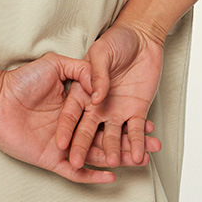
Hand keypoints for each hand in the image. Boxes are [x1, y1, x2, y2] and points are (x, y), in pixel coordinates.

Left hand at [0, 52, 158, 183]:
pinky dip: (92, 175)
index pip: (107, 116)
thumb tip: (99, 79)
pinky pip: (76, 172)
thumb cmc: (21, 80)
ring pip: (96, 155)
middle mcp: (73, 127)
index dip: (127, 120)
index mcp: (75, 106)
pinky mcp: (52, 159)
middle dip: (131, 142)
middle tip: (154, 145)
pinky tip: (111, 176)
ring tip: (140, 161)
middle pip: (108, 138)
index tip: (148, 121)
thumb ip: (79, 70)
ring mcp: (64, 145)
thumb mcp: (55, 65)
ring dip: (118, 159)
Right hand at [55, 20, 164, 169]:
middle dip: (82, 147)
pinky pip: (135, 130)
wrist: (142, 38)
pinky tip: (138, 156)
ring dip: (112, 149)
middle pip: (88, 130)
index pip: (71, 114)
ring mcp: (116, 111)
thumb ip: (95, 73)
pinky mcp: (136, 111)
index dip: (65, 129)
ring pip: (113, 135)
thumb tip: (96, 97)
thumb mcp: (101, 52)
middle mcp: (97, 106)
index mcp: (83, 92)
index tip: (59, 144)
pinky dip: (137, 143)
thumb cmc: (117, 40)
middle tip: (76, 162)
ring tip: (112, 163)